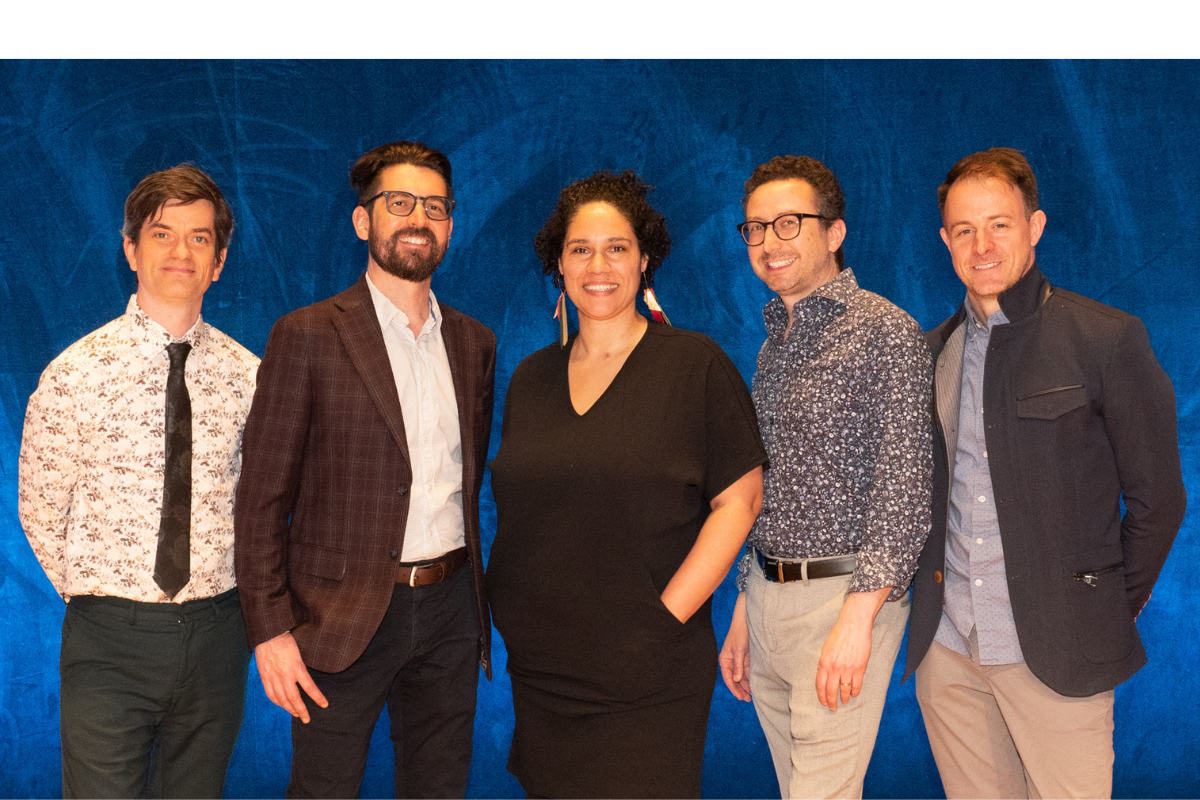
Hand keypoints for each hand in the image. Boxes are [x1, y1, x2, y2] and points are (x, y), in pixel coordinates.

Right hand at [254, 631, 327, 722]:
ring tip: (296, 714)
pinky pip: (271, 695)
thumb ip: (301, 669)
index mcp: (297, 668)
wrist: (269, 635)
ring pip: (282, 700)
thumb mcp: (299, 654)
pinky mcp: (265, 678)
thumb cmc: (287, 642)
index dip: (317, 698)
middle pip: (294, 699)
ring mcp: (274, 678)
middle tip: (307, 719)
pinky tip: (282, 705)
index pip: (310, 688)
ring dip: (289, 709)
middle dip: (301, 711)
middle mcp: (285, 676)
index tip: (324, 705)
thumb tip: (306, 682)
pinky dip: (277, 702)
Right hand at [719, 593, 751, 701]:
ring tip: (751, 695)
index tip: (740, 697)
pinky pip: (747, 671)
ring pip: (741, 676)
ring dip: (745, 685)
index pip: (729, 678)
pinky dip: (750, 678)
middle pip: (734, 679)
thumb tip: (736, 680)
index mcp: (725, 659)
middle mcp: (731, 661)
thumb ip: (738, 665)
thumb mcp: (739, 650)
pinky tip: (754, 685)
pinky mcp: (746, 658)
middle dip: (740, 690)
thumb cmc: (740, 633)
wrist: (747, 621)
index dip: (734, 689)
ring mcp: (739, 660)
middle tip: (747, 700)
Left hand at [814, 587, 889, 710]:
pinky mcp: (859, 668)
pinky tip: (853, 693)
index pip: (820, 685)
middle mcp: (834, 668)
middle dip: (831, 701)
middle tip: (833, 708)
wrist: (854, 626)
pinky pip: (856, 685)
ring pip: (844, 690)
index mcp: (823, 663)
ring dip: (844, 698)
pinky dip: (854, 691)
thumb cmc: (839, 635)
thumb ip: (825, 664)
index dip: (821, 696)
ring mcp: (847, 669)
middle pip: (831, 690)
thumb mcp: (826, 649)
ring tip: (844, 701)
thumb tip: (825, 677)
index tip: (823, 702)